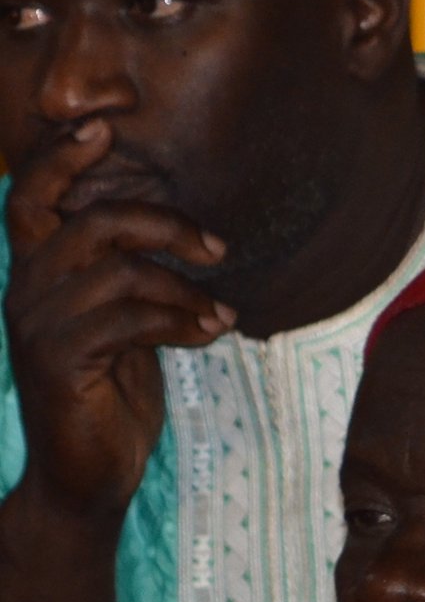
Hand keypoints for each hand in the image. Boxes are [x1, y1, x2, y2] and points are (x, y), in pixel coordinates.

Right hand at [3, 121, 231, 525]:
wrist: (88, 472)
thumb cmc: (112, 387)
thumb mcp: (120, 317)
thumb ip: (125, 270)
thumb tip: (182, 225)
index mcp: (36, 274)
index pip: (28, 199)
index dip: (57, 159)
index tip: (102, 130)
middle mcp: (26, 293)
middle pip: (92, 222)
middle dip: (166, 223)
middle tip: (218, 247)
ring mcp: (37, 329)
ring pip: (121, 272)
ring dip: (187, 288)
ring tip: (221, 311)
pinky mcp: (60, 364)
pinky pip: (130, 319)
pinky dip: (182, 320)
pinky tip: (210, 332)